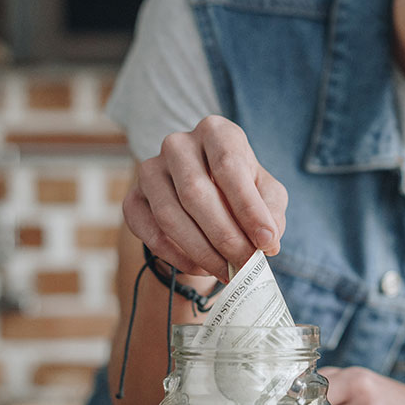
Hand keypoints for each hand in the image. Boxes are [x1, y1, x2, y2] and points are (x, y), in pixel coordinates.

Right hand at [123, 115, 287, 280]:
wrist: (204, 196)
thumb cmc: (240, 189)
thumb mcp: (266, 192)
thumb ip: (271, 210)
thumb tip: (268, 240)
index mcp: (215, 132)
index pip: (229, 166)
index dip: (248, 208)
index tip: (266, 242)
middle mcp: (178, 144)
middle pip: (196, 193)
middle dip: (225, 236)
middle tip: (246, 265)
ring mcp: (149, 170)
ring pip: (170, 216)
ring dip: (202, 251)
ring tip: (227, 272)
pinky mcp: (133, 198)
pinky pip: (149, 232)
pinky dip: (177, 256)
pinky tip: (201, 267)